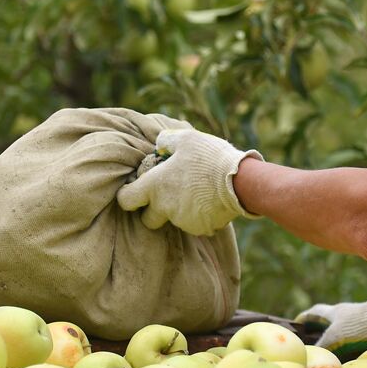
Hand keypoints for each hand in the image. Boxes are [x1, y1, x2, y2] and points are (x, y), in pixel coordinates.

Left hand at [116, 129, 260, 235]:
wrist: (240, 182)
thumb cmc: (209, 157)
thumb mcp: (186, 138)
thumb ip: (166, 140)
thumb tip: (160, 144)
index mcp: (154, 186)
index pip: (126, 200)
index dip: (127, 195)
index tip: (136, 190)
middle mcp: (164, 208)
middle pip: (147, 219)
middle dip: (153, 210)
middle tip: (167, 195)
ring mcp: (182, 221)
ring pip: (173, 220)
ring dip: (179, 210)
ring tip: (197, 192)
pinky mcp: (200, 228)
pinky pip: (194, 224)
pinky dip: (199, 216)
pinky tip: (210, 201)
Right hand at [295, 289, 366, 359]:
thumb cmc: (358, 327)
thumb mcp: (334, 338)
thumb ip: (322, 348)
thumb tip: (310, 357)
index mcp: (336, 312)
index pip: (316, 313)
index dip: (306, 318)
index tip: (298, 321)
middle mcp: (349, 314)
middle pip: (332, 322)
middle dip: (323, 332)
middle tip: (316, 342)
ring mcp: (362, 323)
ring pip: (347, 333)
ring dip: (340, 343)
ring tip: (334, 357)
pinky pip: (360, 342)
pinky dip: (354, 350)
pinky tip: (353, 361)